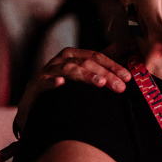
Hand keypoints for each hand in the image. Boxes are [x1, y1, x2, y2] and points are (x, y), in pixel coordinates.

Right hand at [15, 48, 130, 135]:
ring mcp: (46, 73)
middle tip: (120, 87)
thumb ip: (101, 66)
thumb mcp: (81, 76)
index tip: (127, 77)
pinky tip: (62, 83)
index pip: (95, 56)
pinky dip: (53, 82)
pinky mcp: (35, 87)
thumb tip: (126, 53)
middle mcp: (59, 61)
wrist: (34, 108)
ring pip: (68, 69)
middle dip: (105, 73)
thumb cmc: (61, 91)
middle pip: (84, 62)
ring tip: (100, 83)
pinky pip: (44, 82)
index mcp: (71, 56)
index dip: (112, 65)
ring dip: (85, 75)